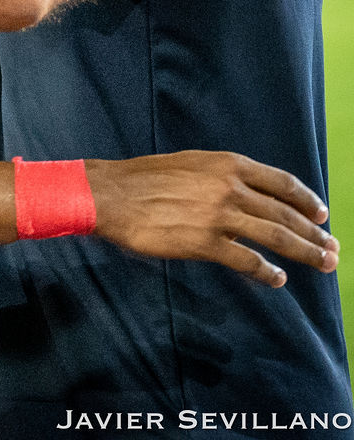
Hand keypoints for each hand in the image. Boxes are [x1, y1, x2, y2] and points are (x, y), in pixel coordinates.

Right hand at [86, 150, 338, 286]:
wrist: (111, 194)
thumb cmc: (143, 177)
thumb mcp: (189, 163)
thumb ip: (220, 176)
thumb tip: (244, 192)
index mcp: (226, 164)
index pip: (281, 182)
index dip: (306, 199)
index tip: (321, 213)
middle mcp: (229, 187)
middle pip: (285, 213)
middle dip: (314, 233)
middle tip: (333, 248)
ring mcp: (219, 216)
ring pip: (276, 236)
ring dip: (305, 252)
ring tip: (323, 263)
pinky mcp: (204, 243)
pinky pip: (248, 260)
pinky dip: (268, 271)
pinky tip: (277, 278)